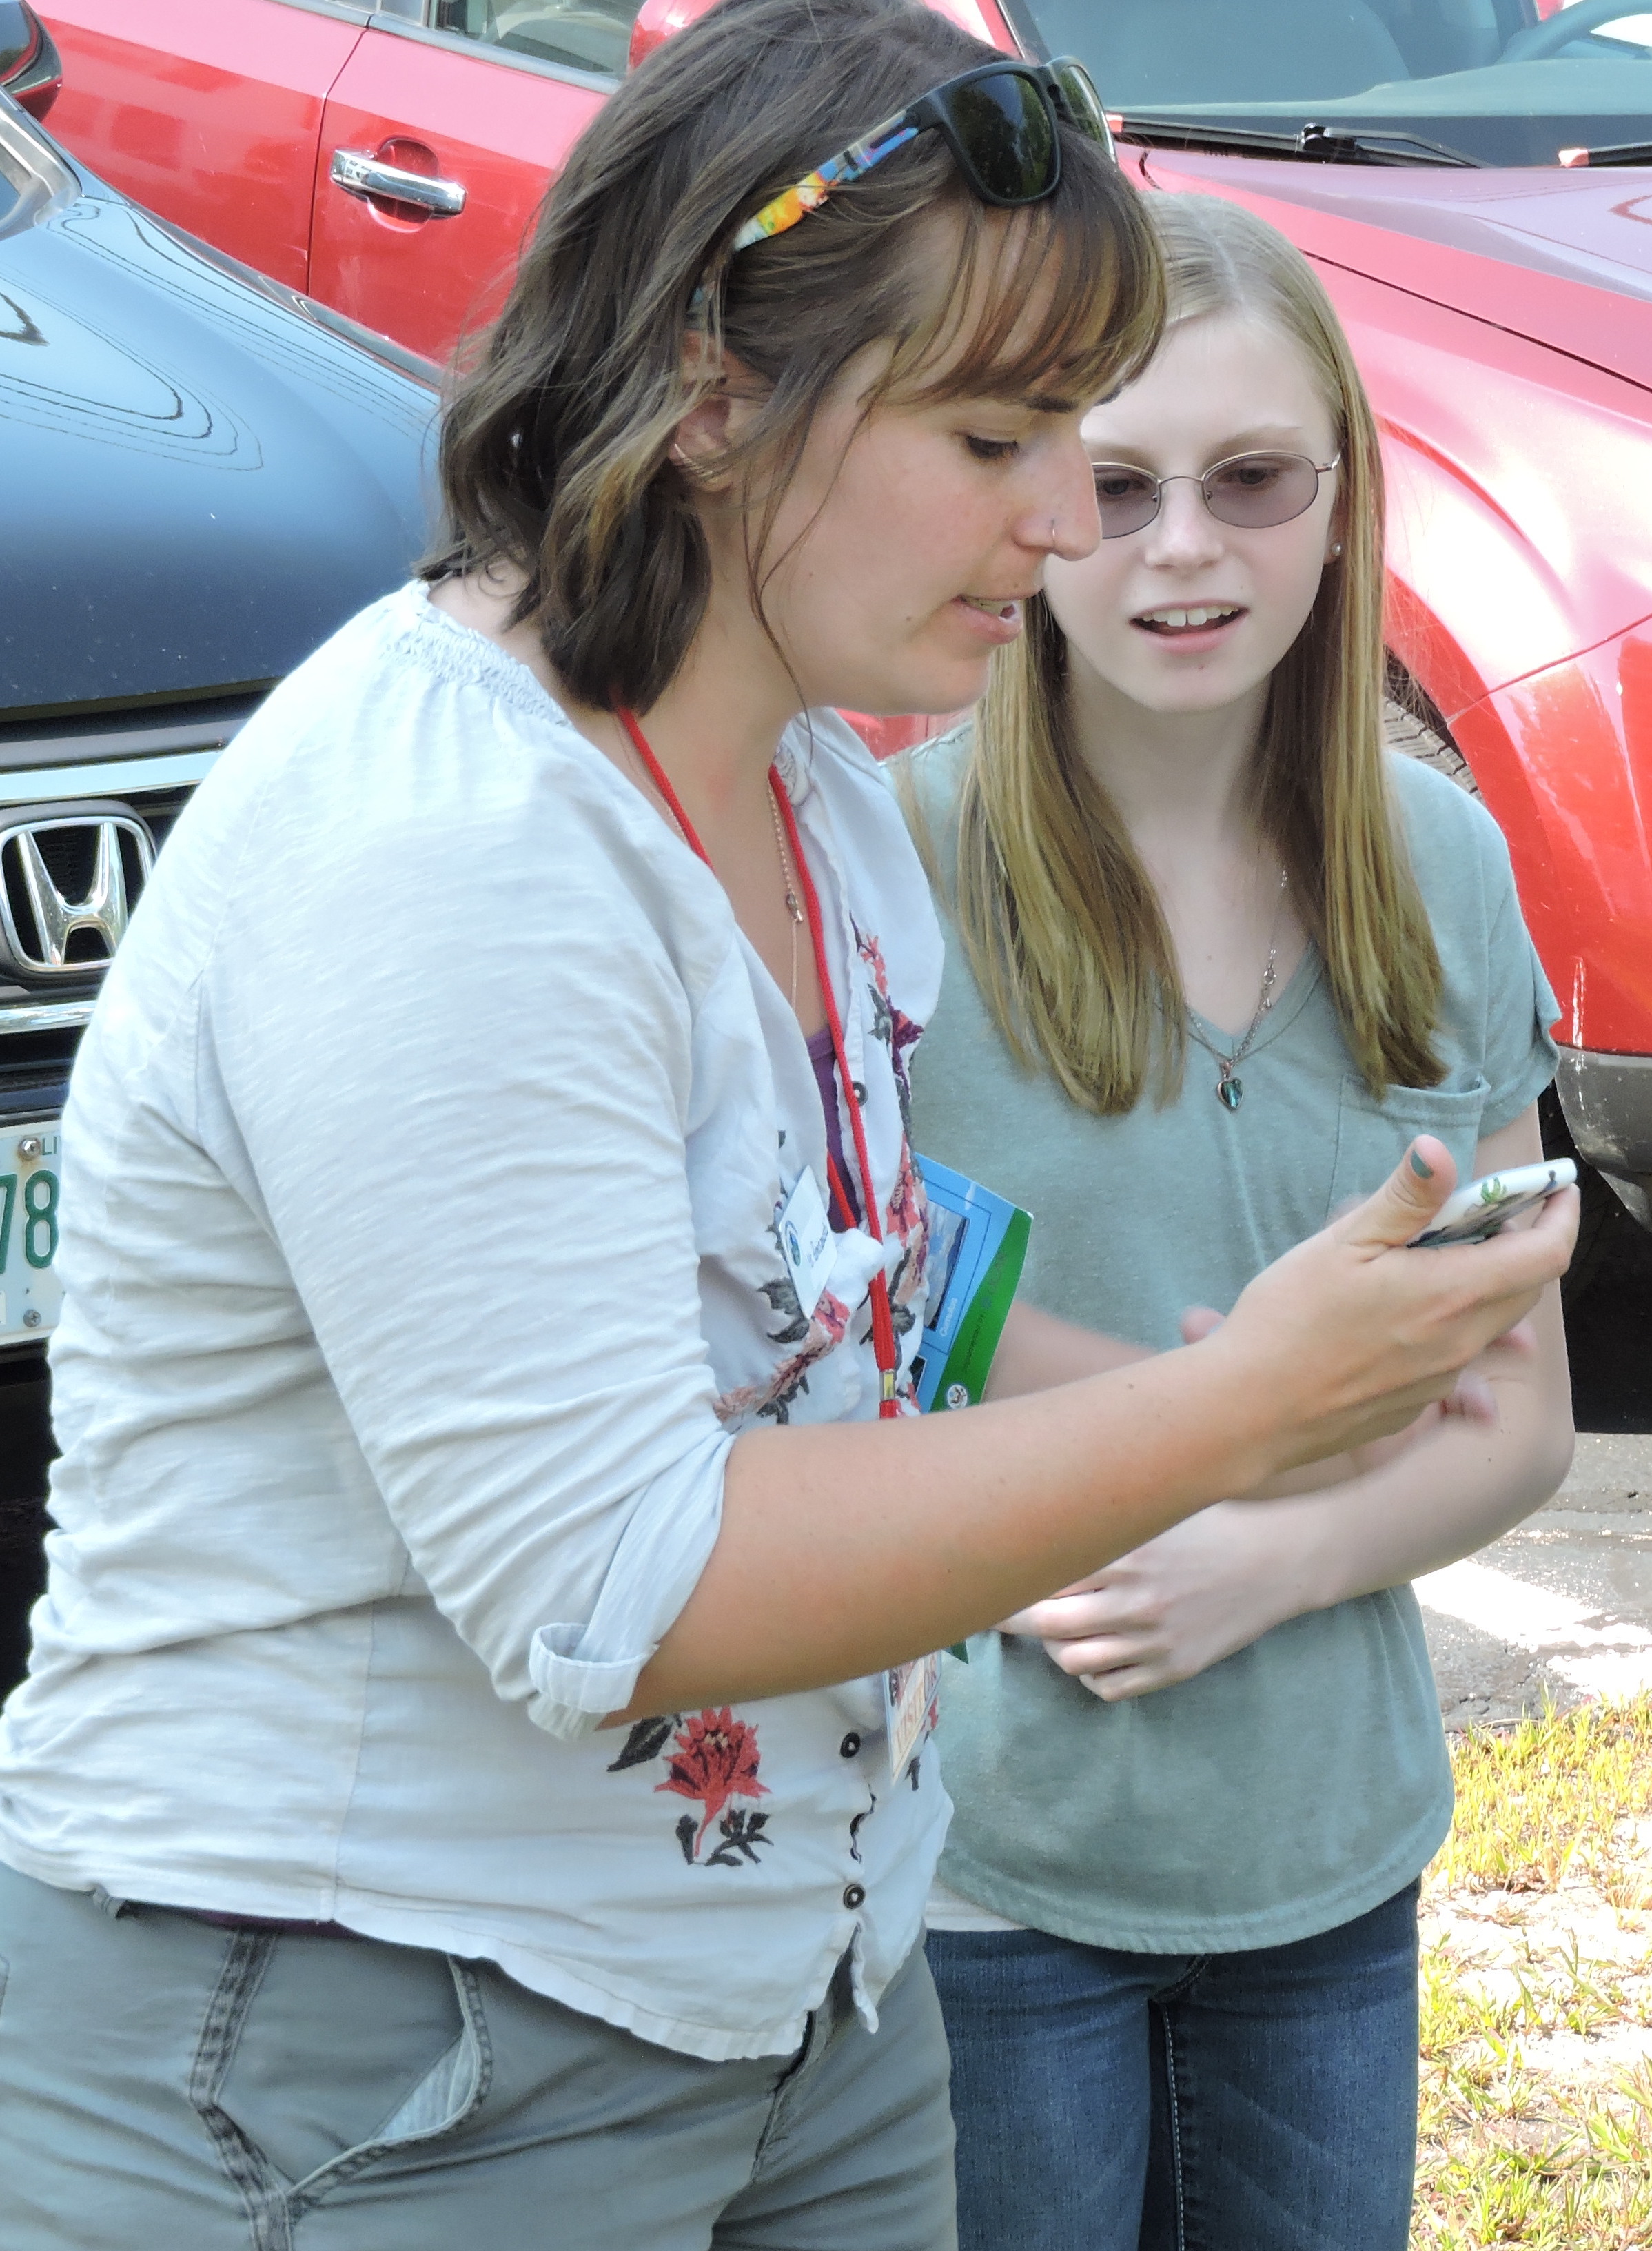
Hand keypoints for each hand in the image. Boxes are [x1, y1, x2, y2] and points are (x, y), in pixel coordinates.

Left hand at [1001, 1505, 1296, 1700]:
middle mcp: (1137, 1600)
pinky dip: (1091, 1676)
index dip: (1013, 1576)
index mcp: (1128, 1553)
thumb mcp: (1157, 1514)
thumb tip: (1038, 1523)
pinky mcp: (1173, 1669)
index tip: (992, 1573)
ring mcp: (1155, 1640)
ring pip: (1072, 1661)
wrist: (1275, 1563)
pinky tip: (1095, 1653)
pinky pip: (1109, 1688)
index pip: (1046, 1574)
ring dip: (1055, 1648)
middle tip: (999, 1611)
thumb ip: (1104, 1522)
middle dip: (1015, 1618)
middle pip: (1047, 1623)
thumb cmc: (1210, 1528)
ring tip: (1058, 1630)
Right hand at [1204, 1137, 1575, 1472]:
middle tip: (1480, 1214)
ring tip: (1430, 1259)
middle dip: (1519, 1244)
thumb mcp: (1343, 1243)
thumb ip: (1404, 1198)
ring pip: (1490, 1324)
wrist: (1250, 1411)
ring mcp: (1441, 1380)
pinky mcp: (1416, 1405)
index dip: (1560, 1215)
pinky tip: (1395, 1315)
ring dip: (1481, 1285)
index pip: (1546, 1253)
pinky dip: (1448, 1324)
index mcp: (1452, 1294)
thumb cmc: (1288, 1321)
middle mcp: (1461, 1342)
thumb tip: (1440, 1150)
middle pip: (1525, 1287)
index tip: (1555, 1190)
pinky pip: (1455, 1358)